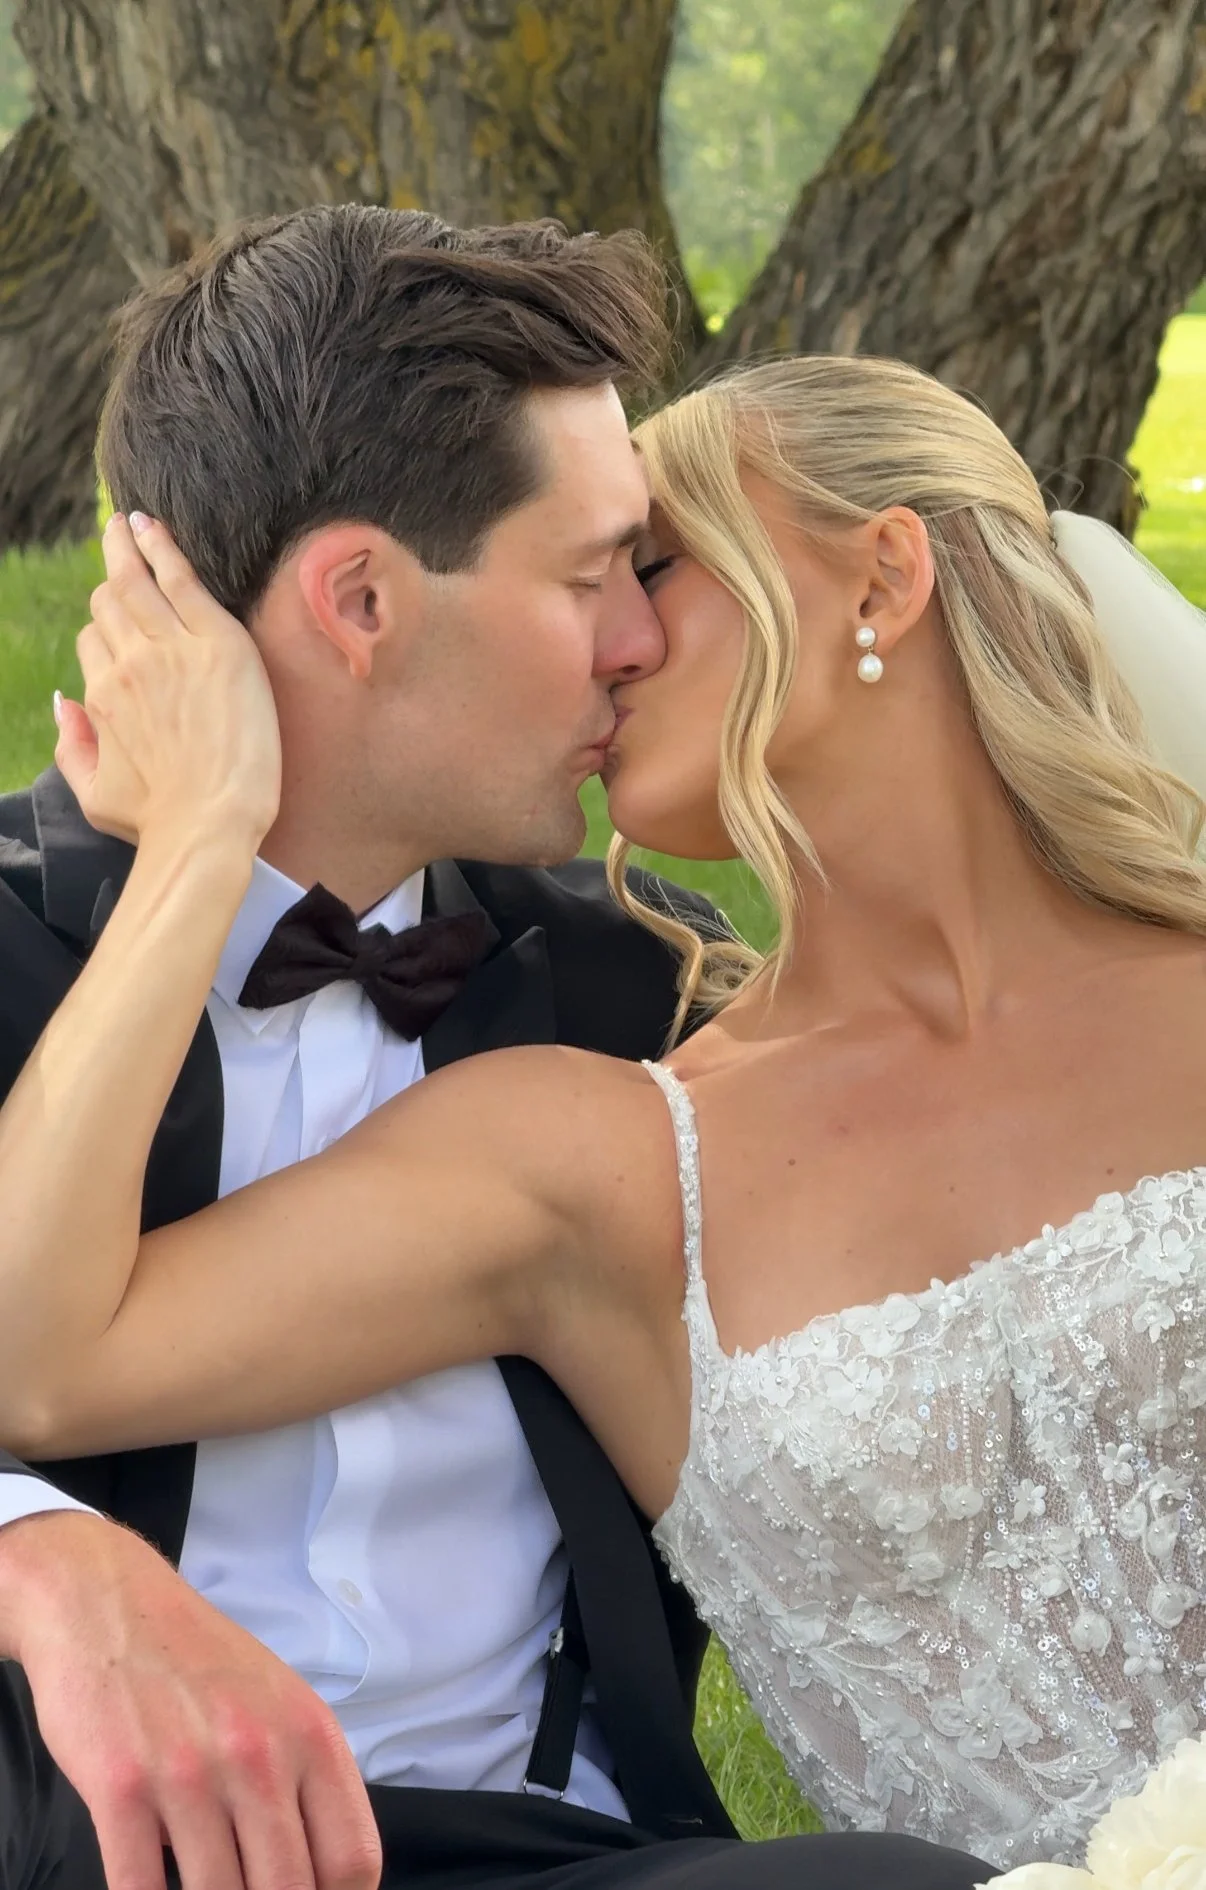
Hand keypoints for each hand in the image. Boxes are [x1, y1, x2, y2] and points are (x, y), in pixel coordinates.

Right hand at [0, 1510, 381, 1889]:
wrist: (108, 1603)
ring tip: (201, 1886)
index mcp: (310, 1735)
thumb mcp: (279, 1704)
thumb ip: (305, 1784)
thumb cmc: (198, 1661)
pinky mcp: (120, 1789)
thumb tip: (325, 1876)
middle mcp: (258, 1755)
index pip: (352, 1860)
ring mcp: (188, 1774)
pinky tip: (152, 1886)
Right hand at [56, 514, 281, 855]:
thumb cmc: (160, 821)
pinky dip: (162, 547)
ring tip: (127, 522)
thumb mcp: (95, 793)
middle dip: (113, 577)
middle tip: (119, 544)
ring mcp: (172, 650)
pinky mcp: (218, 644)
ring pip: (136, 582)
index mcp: (100, 696)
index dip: (108, 631)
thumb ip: (72, 747)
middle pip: (109, 604)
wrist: (211, 826)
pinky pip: (182, 579)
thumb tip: (62, 704)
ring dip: (127, 545)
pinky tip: (153, 525)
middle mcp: (128, 665)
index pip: (94, 641)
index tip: (126, 622)